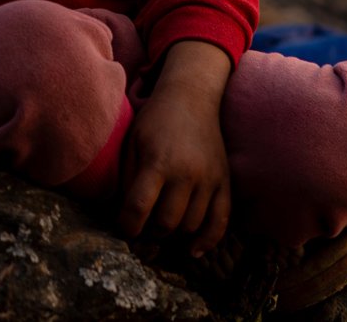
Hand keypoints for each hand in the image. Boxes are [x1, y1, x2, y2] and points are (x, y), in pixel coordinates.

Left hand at [118, 41, 231, 254]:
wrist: (191, 96)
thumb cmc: (155, 119)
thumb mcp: (133, 141)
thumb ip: (127, 178)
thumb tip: (121, 214)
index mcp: (157, 161)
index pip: (138, 208)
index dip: (127, 226)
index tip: (124, 229)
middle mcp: (186, 173)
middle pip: (166, 223)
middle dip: (151, 232)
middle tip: (145, 227)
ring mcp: (208, 179)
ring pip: (190, 226)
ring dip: (174, 233)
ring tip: (164, 225)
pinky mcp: (224, 181)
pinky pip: (221, 221)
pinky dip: (208, 241)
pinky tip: (193, 250)